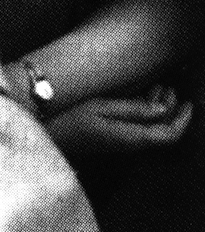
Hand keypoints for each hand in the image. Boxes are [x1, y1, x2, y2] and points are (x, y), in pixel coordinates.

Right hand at [47, 87, 192, 157]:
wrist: (41, 135)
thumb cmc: (67, 117)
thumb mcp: (101, 107)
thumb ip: (134, 109)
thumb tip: (163, 110)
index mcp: (129, 139)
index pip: (168, 135)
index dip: (183, 120)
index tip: (189, 101)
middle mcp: (128, 146)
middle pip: (161, 133)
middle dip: (171, 110)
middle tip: (170, 86)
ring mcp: (119, 144)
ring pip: (149, 129)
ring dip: (157, 109)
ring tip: (157, 85)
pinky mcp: (110, 140)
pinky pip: (136, 128)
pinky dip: (143, 111)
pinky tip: (138, 95)